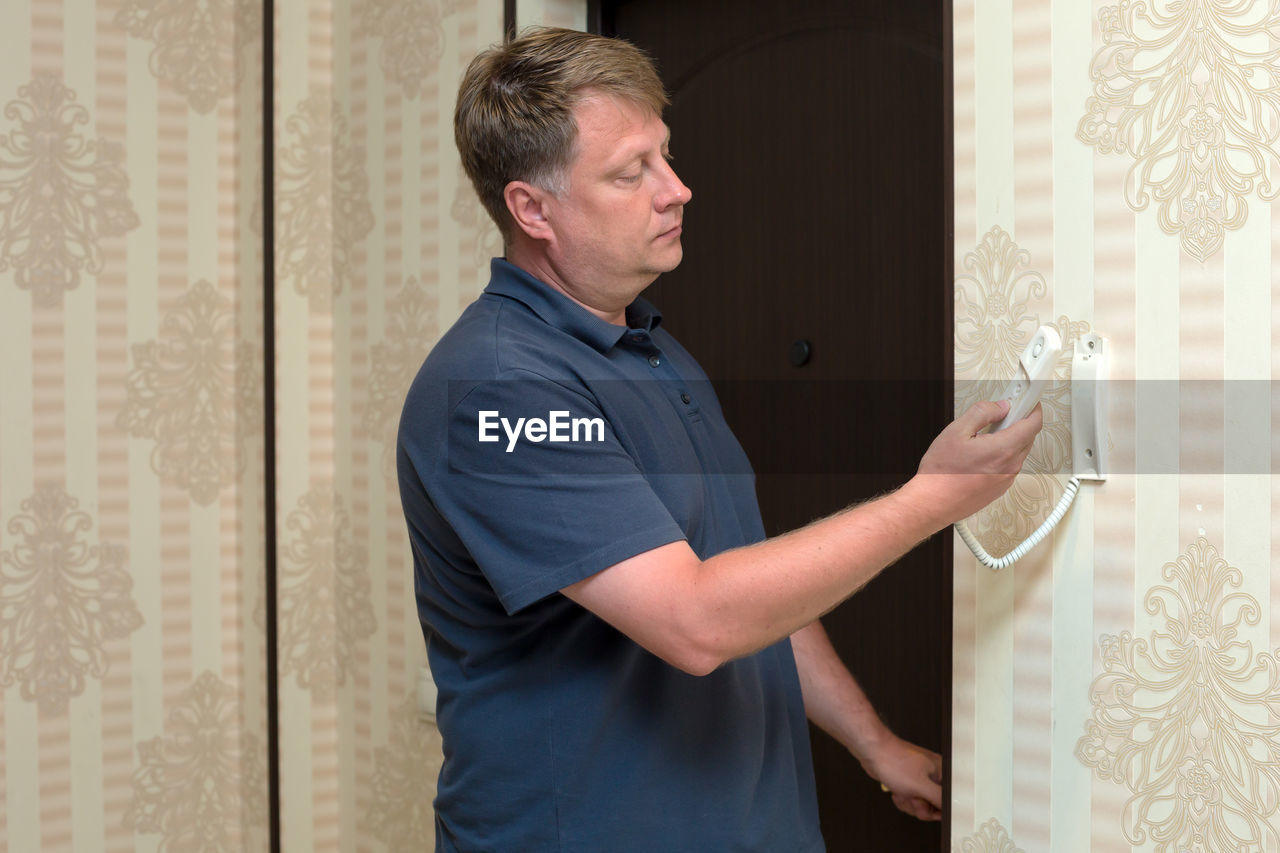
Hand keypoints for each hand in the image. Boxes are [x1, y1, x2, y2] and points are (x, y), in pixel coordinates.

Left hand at [859, 735, 942, 821]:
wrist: (873, 752)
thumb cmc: (894, 760)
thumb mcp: (921, 785)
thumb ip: (939, 798)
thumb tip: (951, 807)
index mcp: (942, 772)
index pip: (950, 800)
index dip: (938, 808)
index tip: (927, 804)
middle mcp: (933, 775)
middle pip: (935, 805)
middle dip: (920, 805)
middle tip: (913, 796)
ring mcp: (921, 778)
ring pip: (921, 804)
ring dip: (909, 802)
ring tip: (903, 791)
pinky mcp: (909, 782)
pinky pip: (911, 800)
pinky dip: (902, 799)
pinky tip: (897, 790)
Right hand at [904, 399, 1041, 525]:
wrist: (932, 503)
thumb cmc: (940, 473)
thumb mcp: (956, 431)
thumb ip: (982, 413)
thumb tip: (1000, 406)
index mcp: (1003, 449)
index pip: (1033, 423)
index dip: (1032, 407)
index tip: (1027, 400)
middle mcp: (1010, 466)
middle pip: (1028, 436)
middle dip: (1018, 421)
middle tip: (998, 414)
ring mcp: (1006, 479)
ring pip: (1018, 451)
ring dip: (1009, 438)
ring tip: (982, 437)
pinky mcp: (1000, 487)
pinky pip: (1009, 465)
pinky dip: (1002, 454)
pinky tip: (980, 454)